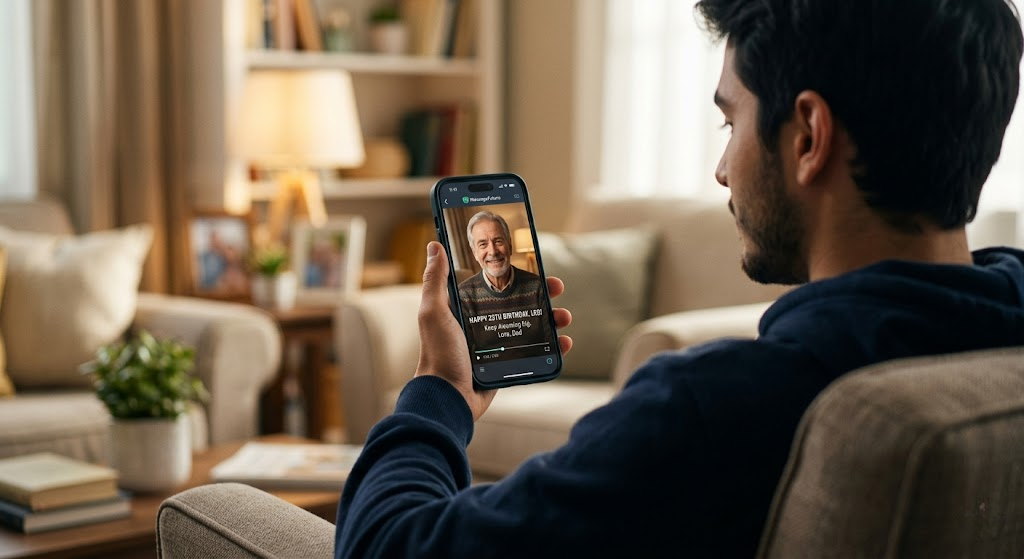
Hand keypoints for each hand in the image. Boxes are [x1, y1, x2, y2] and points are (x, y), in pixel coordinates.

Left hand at [414, 242, 572, 420]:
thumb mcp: (434, 312)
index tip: (533, 264)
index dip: (516, 273)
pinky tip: (563, 342)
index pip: (496, 284)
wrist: (448, 397)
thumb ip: (435, 280)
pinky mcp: (508, 364)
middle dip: (542, 294)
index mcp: (467, 309)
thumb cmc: (439, 354)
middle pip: (520, 302)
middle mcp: (483, 324)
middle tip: (556, 288)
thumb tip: (435, 245)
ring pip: (532, 326)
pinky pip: (536, 352)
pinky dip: (553, 347)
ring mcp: (498, 345)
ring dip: (552, 319)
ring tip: (563, 317)